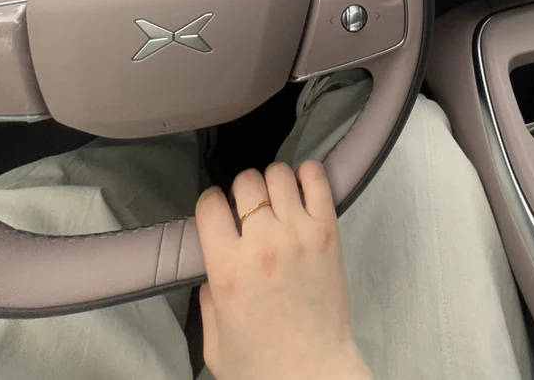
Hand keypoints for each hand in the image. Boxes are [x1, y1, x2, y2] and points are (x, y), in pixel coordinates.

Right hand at [195, 161, 372, 379]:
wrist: (313, 375)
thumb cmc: (264, 366)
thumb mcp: (213, 341)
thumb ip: (206, 299)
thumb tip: (211, 271)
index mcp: (228, 270)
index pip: (210, 204)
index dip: (211, 206)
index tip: (217, 214)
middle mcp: (262, 244)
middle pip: (245, 182)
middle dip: (241, 193)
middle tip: (248, 212)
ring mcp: (299, 233)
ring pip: (278, 174)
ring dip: (272, 184)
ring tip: (276, 203)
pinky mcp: (328, 231)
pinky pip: (317, 178)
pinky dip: (307, 174)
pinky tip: (301, 190)